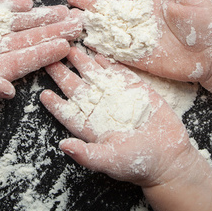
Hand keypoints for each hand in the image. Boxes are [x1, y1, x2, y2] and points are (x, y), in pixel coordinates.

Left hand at [40, 48, 201, 186]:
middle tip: (49, 56)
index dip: (54, 103)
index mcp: (88, 126)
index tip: (43, 94)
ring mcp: (114, 95)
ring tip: (68, 47)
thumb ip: (87, 154)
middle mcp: (98, 108)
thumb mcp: (110, 160)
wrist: (168, 156)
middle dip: (61, 72)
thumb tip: (63, 146)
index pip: (66, 111)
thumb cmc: (138, 164)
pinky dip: (106, 60)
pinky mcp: (133, 87)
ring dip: (80, 61)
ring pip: (92, 74)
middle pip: (74, 87)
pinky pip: (116, 70)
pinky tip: (96, 49)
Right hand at [68, 0, 211, 81]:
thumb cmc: (206, 24)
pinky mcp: (136, 57)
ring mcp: (136, 37)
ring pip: (107, 28)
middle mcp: (139, 17)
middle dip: (89, 2)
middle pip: (108, 7)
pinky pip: (113, 51)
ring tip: (71, 18)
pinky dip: (99, 47)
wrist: (211, 55)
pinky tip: (84, 42)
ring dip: (90, 23)